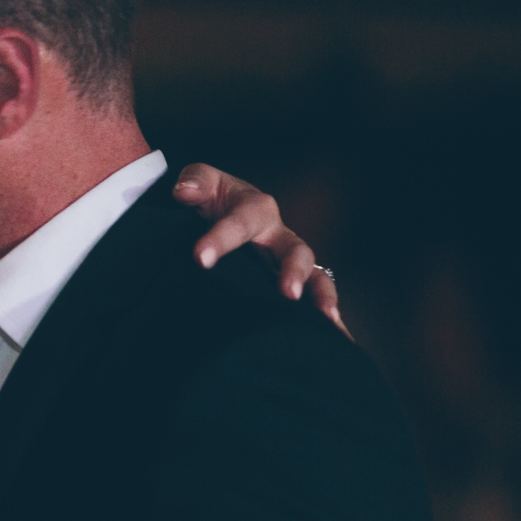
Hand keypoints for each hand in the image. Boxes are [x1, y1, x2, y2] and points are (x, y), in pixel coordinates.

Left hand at [173, 164, 348, 338]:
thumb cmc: (212, 198)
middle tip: (288, 292)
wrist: (220, 208)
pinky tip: (336, 338)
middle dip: (293, 270)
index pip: (240, 222)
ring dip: (321, 296)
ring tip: (326, 320)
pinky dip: (325, 316)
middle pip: (295, 250)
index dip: (221, 239)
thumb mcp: (202, 183)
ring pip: (315, 275)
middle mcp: (278, 235)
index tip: (200, 258)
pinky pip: (313, 295)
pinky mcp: (287, 280)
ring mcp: (286, 260)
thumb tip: (184, 190)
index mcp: (255, 208)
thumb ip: (194, 181)